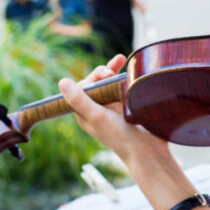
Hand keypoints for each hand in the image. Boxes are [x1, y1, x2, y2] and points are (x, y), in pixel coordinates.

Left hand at [58, 55, 172, 164]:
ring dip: (115, 71)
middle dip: (105, 71)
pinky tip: (131, 72)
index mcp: (85, 114)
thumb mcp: (97, 116)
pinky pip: (123, 88)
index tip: (107, 74)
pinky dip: (126, 79)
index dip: (94, 76)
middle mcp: (97, 110)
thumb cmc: (121, 136)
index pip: (84, 86)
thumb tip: (62, 81)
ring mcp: (113, 108)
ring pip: (110, 83)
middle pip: (97, 83)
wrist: (148, 151)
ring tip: (120, 58)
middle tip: (118, 61)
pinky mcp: (127, 107)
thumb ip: (80, 100)